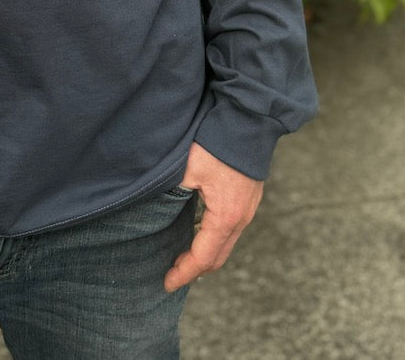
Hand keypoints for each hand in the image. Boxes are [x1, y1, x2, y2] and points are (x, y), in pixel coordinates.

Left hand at [163, 142, 262, 292]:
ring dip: (206, 255)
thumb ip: (172, 190)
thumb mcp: (188, 168)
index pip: (203, 257)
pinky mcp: (249, 198)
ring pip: (226, 244)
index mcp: (225, 216)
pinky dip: (214, 239)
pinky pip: (231, 229)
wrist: (249, 121)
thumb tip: (155, 205)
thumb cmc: (217, 143)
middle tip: (172, 275)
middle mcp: (241, 218)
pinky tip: (199, 232)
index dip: (184, 272)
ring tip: (183, 258)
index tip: (166, 283)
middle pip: (218, 257)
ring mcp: (248, 209)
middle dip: (195, 270)